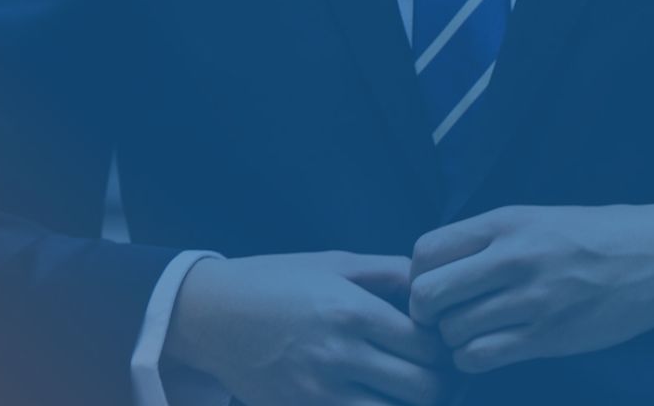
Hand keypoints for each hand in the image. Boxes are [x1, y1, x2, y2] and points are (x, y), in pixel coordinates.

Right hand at [165, 251, 450, 405]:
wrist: (209, 315)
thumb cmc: (275, 281)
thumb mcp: (333, 262)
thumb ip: (389, 272)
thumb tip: (433, 287)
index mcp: (352, 312)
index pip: (429, 347)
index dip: (445, 349)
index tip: (438, 344)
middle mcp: (339, 356)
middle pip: (423, 389)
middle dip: (437, 383)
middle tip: (431, 373)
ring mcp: (318, 393)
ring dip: (407, 405)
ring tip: (402, 390)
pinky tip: (372, 398)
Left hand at [407, 204, 653, 373]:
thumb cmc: (599, 236)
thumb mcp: (538, 219)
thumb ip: (490, 240)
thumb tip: (439, 269)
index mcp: (506, 223)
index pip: (425, 251)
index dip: (418, 276)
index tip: (436, 288)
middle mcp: (513, 257)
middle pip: (427, 294)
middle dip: (426, 313)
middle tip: (444, 319)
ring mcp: (532, 299)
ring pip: (452, 331)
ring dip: (453, 340)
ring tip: (474, 335)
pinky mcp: (549, 335)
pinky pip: (480, 357)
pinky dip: (473, 361)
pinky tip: (490, 351)